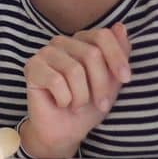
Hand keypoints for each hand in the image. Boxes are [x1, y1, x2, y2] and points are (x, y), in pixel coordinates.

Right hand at [22, 24, 130, 158]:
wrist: (65, 132)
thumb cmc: (88, 106)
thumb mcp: (112, 82)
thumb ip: (118, 54)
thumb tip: (121, 27)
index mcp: (81, 41)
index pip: (102, 36)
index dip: (116, 57)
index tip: (126, 79)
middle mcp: (62, 42)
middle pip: (91, 54)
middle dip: (101, 85)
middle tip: (100, 104)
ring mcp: (45, 53)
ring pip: (74, 70)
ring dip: (81, 96)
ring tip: (77, 105)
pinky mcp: (31, 68)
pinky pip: (56, 82)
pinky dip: (64, 99)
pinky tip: (60, 103)